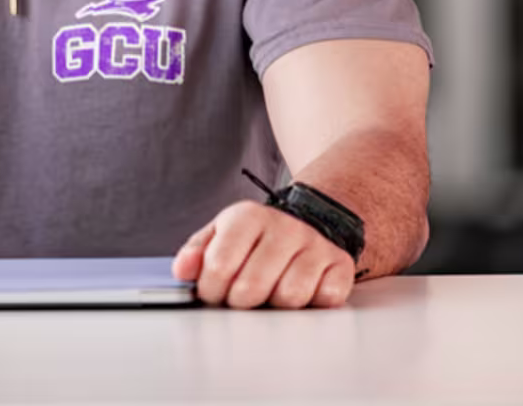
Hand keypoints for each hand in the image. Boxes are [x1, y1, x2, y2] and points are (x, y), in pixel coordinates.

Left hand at [172, 199, 356, 309]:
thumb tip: (182, 270)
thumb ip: (197, 252)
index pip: (219, 266)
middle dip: (240, 302)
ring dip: (276, 304)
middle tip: (241, 297)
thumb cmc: (257, 238)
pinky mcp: (340, 264)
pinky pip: (324, 299)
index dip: (211, 290)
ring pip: (289, 297)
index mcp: (248, 217)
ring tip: (272, 290)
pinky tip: (303, 289)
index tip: (214, 292)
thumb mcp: (221, 234)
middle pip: (252, 287)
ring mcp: (315, 245)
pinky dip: (311, 303)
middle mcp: (284, 227)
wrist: (310, 222)